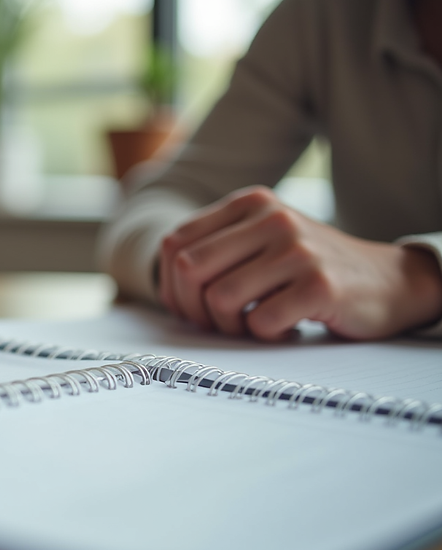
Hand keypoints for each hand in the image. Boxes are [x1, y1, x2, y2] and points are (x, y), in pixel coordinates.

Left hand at [158, 186, 441, 340]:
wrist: (389, 280)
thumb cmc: (310, 269)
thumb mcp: (262, 241)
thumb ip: (217, 250)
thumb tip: (168, 288)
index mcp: (250, 204)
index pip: (175, 242)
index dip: (172, 284)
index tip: (190, 309)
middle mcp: (271, 218)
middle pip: (189, 269)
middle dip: (193, 308)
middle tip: (218, 324)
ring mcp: (296, 249)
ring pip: (220, 298)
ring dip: (228, 327)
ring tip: (252, 327)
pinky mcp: (319, 284)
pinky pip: (259, 322)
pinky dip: (263, 337)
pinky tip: (283, 331)